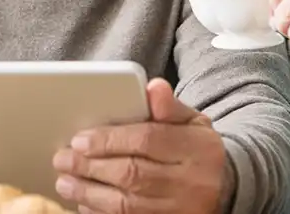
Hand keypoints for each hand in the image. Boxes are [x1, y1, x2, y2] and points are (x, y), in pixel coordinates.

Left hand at [52, 78, 227, 213]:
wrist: (226, 188)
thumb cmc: (197, 149)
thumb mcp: (192, 122)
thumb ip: (169, 106)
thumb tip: (154, 87)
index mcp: (196, 148)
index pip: (147, 141)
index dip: (110, 140)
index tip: (80, 139)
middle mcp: (190, 182)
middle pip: (133, 175)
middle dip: (91, 167)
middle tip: (62, 159)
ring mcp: (179, 209)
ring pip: (128, 204)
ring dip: (90, 193)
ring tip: (65, 181)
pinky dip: (102, 213)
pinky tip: (84, 203)